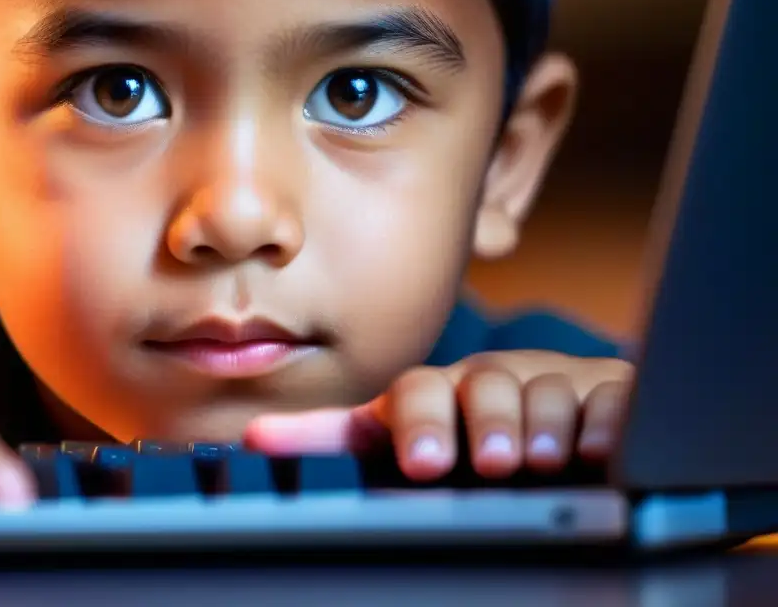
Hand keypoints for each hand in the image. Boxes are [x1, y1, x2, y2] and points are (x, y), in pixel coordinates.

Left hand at [245, 351, 633, 479]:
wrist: (600, 424)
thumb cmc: (505, 455)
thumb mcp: (443, 472)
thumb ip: (384, 477)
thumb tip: (286, 472)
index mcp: (425, 414)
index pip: (360, 421)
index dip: (314, 433)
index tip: (261, 440)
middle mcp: (474, 390)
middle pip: (441, 391)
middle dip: (436, 423)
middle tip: (432, 463)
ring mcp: (539, 385)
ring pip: (521, 389)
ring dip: (523, 423)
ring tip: (529, 459)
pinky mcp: (600, 392)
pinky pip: (598, 399)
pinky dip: (595, 423)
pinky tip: (596, 446)